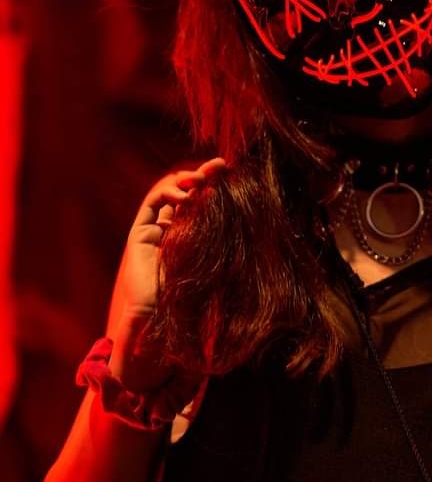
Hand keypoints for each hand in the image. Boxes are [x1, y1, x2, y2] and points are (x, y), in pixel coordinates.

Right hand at [121, 157, 225, 319]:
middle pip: (185, 189)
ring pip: (167, 190)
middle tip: (220, 165)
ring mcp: (154, 227)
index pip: (201, 198)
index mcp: (189, 231)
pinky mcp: (140, 231)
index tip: (230, 170)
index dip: (213, 182)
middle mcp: (170, 226)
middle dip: (201, 173)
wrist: (161, 316)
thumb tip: (240, 210)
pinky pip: (152, 202)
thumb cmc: (192, 294)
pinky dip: (168, 192)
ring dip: (184, 178)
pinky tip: (184, 195)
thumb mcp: (213, 258)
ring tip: (201, 179)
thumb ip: (219, 236)